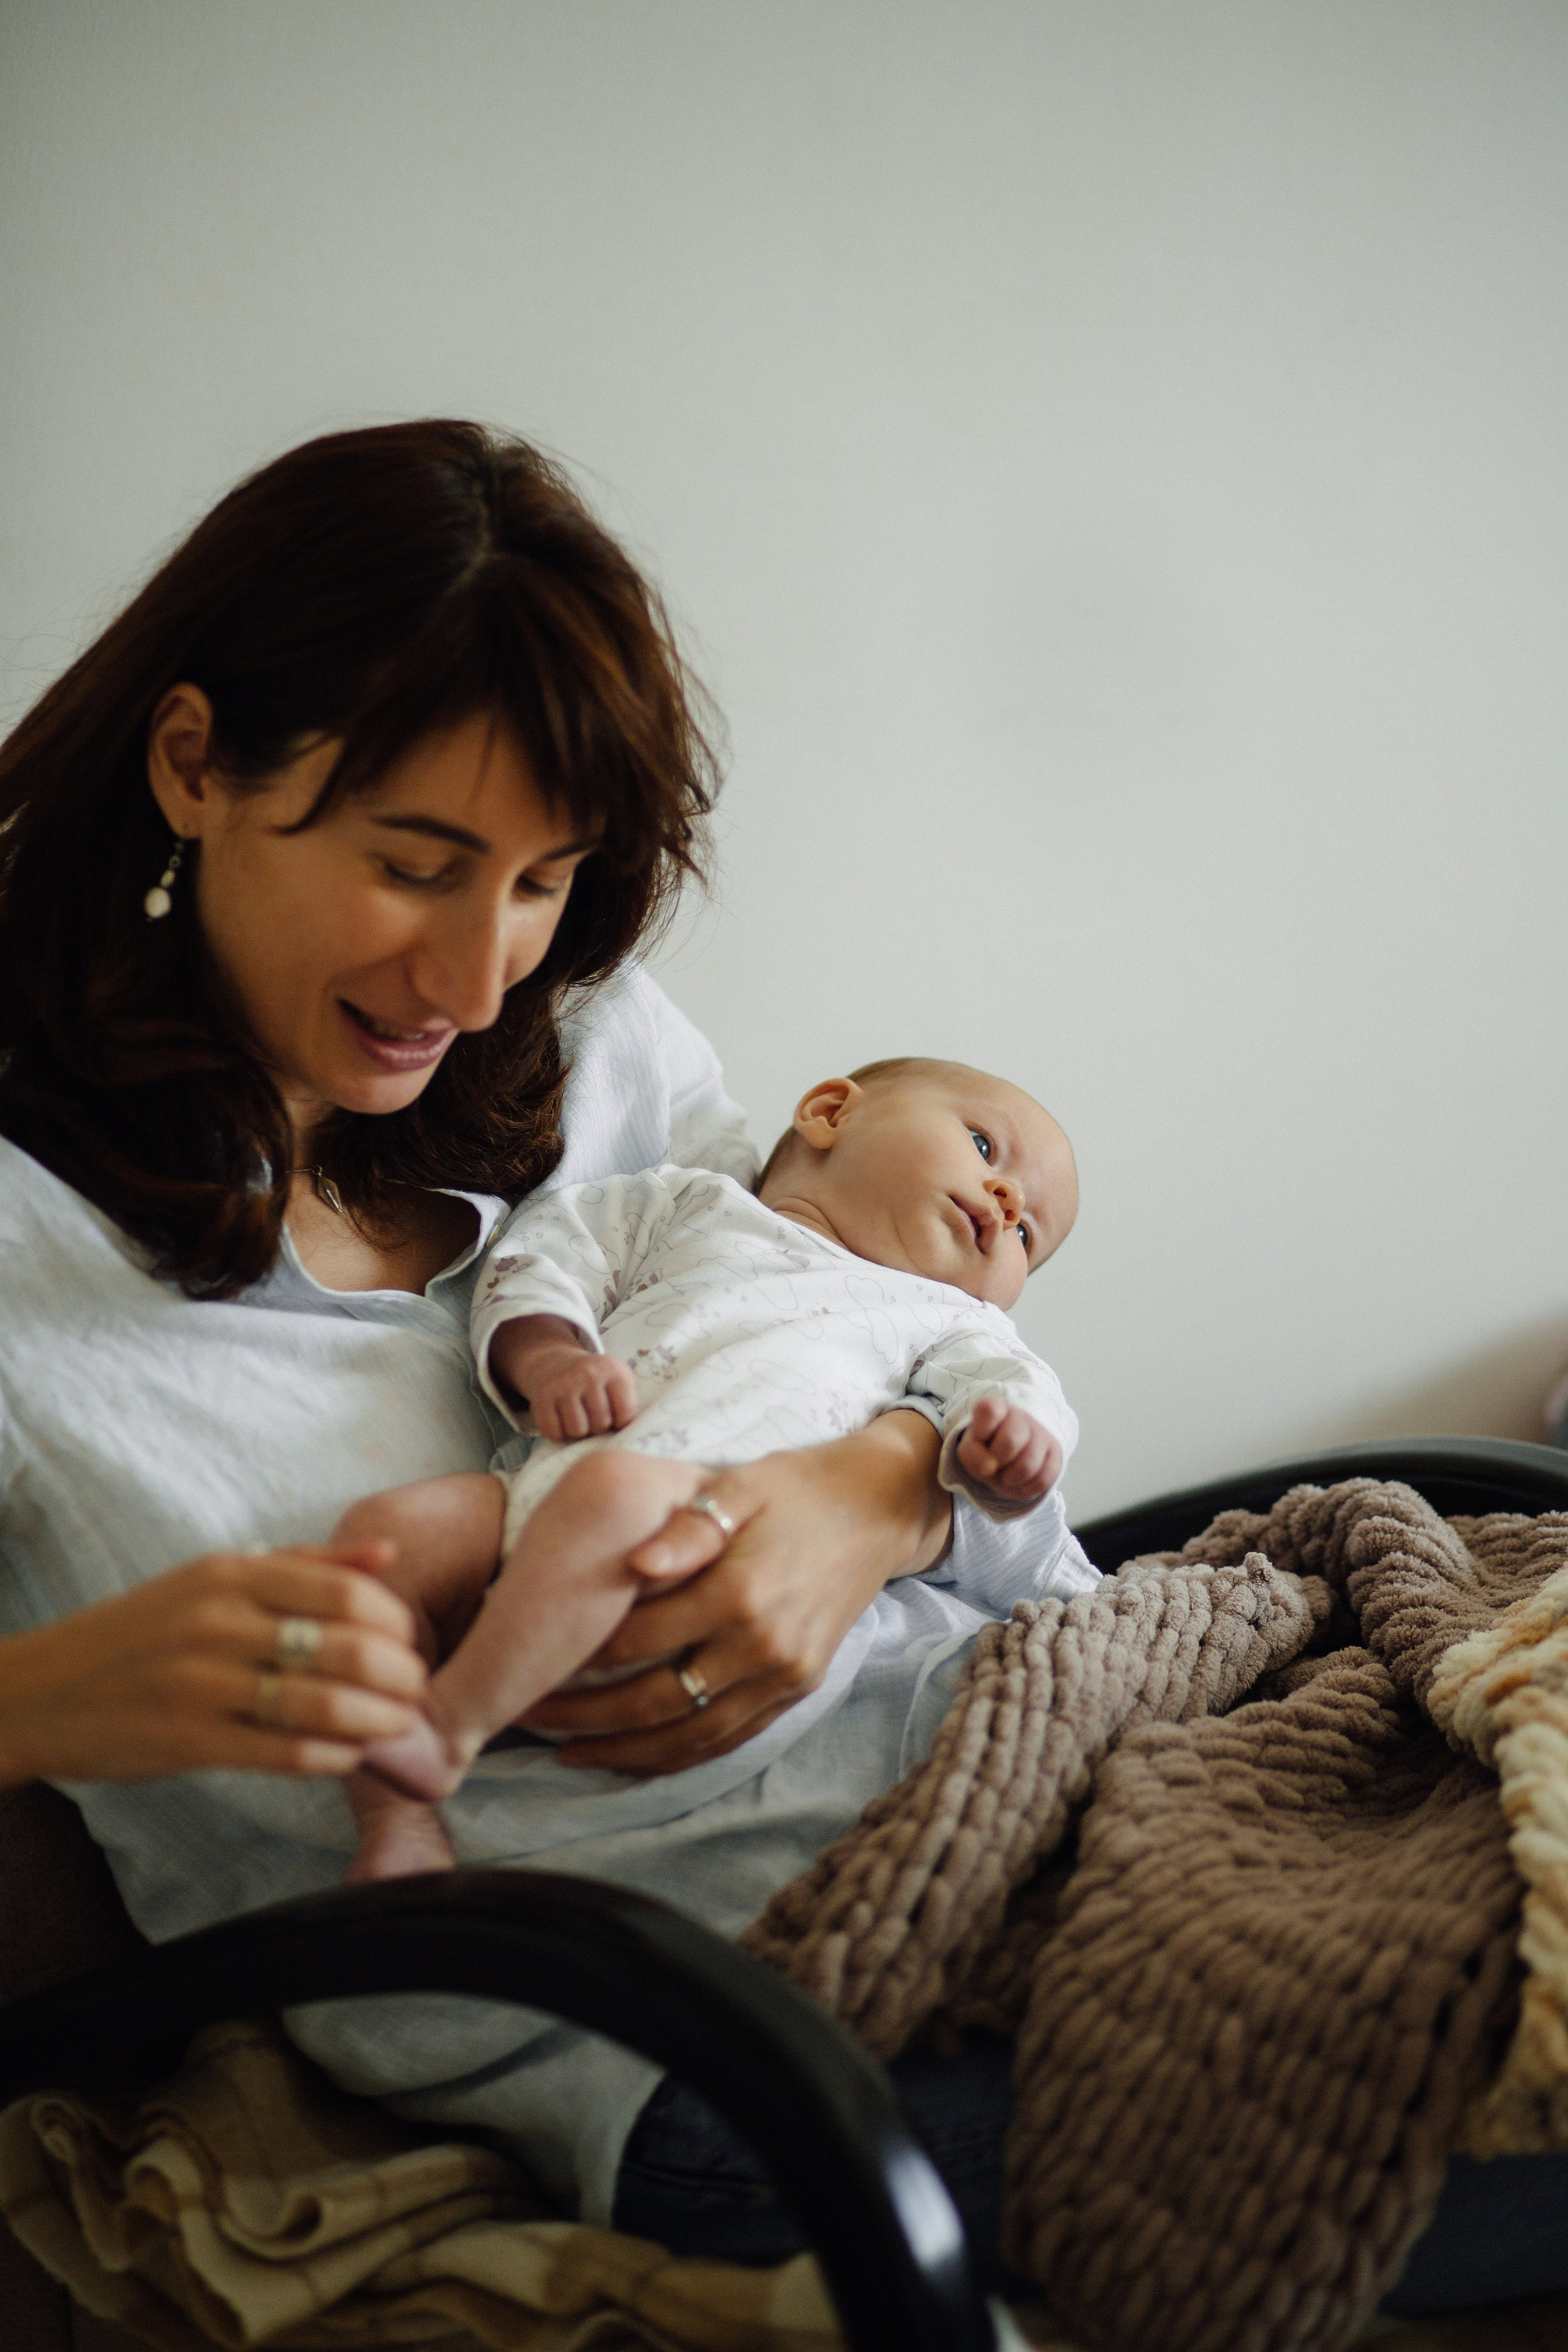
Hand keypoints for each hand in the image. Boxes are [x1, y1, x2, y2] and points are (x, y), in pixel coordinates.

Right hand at [0, 1546, 427, 1788]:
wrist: (42, 1691)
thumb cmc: (144, 1631)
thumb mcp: (215, 1577)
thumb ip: (306, 1565)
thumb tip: (389, 1552)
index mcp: (230, 1573)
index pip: (346, 1593)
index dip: (397, 1623)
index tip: (411, 1642)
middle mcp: (218, 1621)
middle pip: (346, 1648)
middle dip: (400, 1676)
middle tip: (417, 1692)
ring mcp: (200, 1683)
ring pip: (321, 1704)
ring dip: (376, 1721)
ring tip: (397, 1727)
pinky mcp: (187, 1741)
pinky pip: (283, 1752)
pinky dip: (332, 1756)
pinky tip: (348, 1755)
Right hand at [490, 1315, 637, 1439]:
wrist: (557, 1363)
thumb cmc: (595, 1381)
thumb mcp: (618, 1380)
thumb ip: (628, 1404)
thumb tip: (625, 1434)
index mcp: (612, 1369)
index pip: (625, 1413)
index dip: (621, 1422)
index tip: (615, 1416)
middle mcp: (587, 1373)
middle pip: (601, 1424)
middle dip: (599, 1427)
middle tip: (593, 1415)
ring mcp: (563, 1384)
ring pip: (577, 1430)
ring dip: (579, 1431)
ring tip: (580, 1417)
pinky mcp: (541, 1397)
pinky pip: (553, 1432)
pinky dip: (558, 1432)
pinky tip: (562, 1418)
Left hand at [520, 1409, 948, 1774]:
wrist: (874, 1509)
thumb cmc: (793, 1489)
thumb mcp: (738, 1487)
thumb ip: (688, 1528)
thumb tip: (635, 1563)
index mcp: (739, 1592)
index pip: (637, 1640)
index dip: (575, 1655)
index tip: (527, 1657)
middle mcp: (762, 1646)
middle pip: (653, 1701)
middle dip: (583, 1715)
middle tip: (525, 1714)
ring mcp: (783, 1676)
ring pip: (689, 1735)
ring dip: (622, 1750)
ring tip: (566, 1751)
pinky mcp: (796, 1690)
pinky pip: (727, 1738)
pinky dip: (676, 1756)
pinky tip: (633, 1756)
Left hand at [955, 1398, 1060, 1504]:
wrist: (1011, 1453)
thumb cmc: (987, 1448)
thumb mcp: (970, 1449)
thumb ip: (972, 1456)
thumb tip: (989, 1468)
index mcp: (996, 1409)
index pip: (989, 1410)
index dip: (980, 1430)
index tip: (979, 1437)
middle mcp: (1021, 1416)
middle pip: (1010, 1441)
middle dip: (997, 1460)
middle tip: (994, 1462)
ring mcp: (1041, 1434)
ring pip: (1028, 1465)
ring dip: (1010, 1478)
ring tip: (1006, 1475)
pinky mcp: (1055, 1454)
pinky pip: (1043, 1479)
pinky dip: (1026, 1488)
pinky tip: (1019, 1481)